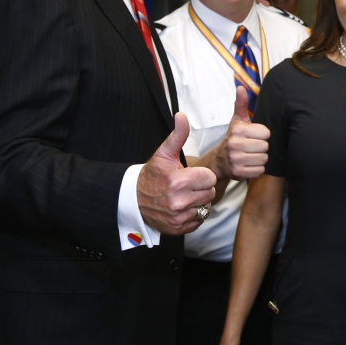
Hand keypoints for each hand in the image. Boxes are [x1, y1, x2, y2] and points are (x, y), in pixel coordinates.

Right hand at [137, 112, 216, 234]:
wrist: (134, 199)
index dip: (201, 174)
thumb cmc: (153, 175)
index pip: (209, 178)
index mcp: (178, 181)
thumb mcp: (164, 154)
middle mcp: (179, 201)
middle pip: (210, 192)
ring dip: (199, 201)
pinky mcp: (178, 228)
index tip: (189, 174)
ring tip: (184, 195)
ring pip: (206, 207)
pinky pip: (199, 220)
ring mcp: (178, 217)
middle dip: (201, 187)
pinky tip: (182, 207)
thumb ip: (177, 135)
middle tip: (187, 185)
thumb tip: (182, 116)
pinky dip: (194, 215)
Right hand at [217, 87, 269, 180]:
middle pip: (265, 147)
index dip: (262, 135)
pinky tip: (249, 164)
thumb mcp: (237, 121)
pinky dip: (257, 169)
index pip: (266, 133)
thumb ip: (241, 105)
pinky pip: (260, 171)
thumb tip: (241, 87)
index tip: (253, 137)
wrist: (219, 161)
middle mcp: (235, 145)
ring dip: (260, 159)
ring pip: (264, 159)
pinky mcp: (239, 173)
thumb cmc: (233, 139)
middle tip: (251, 147)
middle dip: (261, 148)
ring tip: (250, 156)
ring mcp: (236, 160)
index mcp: (238, 131)